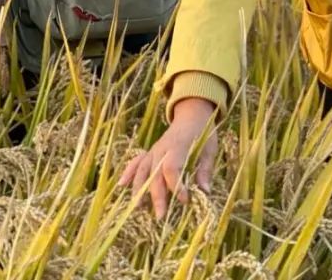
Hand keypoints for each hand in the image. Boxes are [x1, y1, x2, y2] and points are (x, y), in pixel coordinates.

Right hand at [118, 97, 217, 218]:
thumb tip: (205, 192)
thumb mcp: (210, 149)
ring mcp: (153, 150)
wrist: (192, 115)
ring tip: (139, 208)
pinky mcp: (150, 152)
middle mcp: (162, 149)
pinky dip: (128, 172)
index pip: (172, 168)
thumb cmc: (203, 133)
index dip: (176, 185)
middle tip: (160, 216)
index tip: (184, 200)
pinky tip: (121, 186)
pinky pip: (136, 162)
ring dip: (139, 189)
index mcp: (178, 146)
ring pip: (142, 170)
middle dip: (157, 196)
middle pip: (155, 173)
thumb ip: (205, 170)